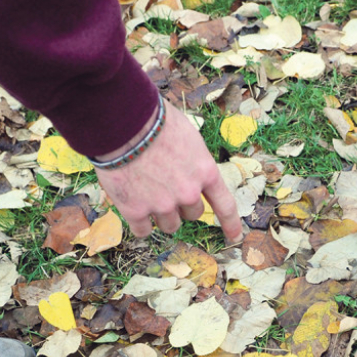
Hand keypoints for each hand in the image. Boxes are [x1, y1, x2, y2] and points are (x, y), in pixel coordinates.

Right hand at [94, 101, 242, 241]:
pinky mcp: (135, 211)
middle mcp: (187, 193)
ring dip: (161, 215)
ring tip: (145, 192)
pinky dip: (139, 222)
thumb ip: (192, 160)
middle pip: (192, 215)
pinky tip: (132, 205)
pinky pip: (143, 230)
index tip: (235, 237)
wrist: (122, 123)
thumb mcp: (187, 136)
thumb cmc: (154, 119)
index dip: (230, 224)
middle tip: (165, 187)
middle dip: (182, 205)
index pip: (224, 205)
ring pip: (169, 225)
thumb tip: (186, 169)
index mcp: (205, 172)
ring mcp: (162, 204)